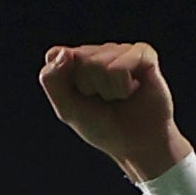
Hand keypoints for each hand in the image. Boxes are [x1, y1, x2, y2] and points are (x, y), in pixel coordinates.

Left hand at [36, 42, 184, 179]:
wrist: (137, 144)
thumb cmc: (103, 127)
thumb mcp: (67, 109)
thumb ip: (52, 80)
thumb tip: (65, 52)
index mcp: (76, 61)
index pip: (55, 55)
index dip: (64, 81)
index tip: (79, 97)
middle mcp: (98, 51)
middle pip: (78, 58)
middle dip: (87, 87)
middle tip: (104, 100)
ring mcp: (120, 50)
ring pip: (99, 63)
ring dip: (108, 90)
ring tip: (119, 97)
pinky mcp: (143, 53)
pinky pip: (120, 66)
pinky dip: (123, 86)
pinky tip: (133, 90)